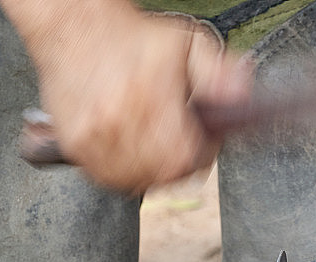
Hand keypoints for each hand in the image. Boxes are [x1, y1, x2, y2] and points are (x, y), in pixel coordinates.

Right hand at [16, 5, 249, 192]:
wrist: (75, 26)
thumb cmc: (132, 38)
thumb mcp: (188, 44)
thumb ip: (220, 74)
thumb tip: (240, 97)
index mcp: (149, 98)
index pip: (184, 158)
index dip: (202, 156)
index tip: (203, 141)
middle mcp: (117, 121)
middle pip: (163, 174)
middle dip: (180, 164)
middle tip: (180, 142)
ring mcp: (93, 137)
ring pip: (136, 181)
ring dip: (153, 171)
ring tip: (156, 144)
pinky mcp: (76, 145)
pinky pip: (109, 178)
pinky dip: (126, 172)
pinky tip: (133, 149)